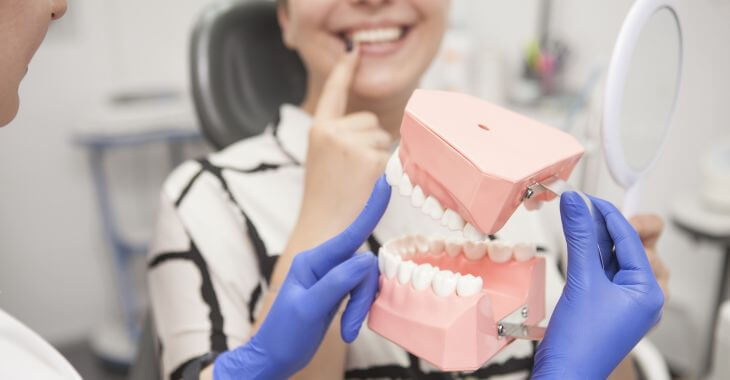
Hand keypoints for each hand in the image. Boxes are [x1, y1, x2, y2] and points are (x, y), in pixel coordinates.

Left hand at [213, 177, 390, 379]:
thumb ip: (336, 282)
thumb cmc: (284, 335)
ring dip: (361, 308)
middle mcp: (324, 264)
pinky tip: (349, 329)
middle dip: (363, 296)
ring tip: (348, 331)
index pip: (349, 233)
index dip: (371, 209)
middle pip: (363, 267)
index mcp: (312, 261)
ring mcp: (332, 278)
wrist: (274, 359)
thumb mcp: (309, 308)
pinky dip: (360, 312)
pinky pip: (362, 293)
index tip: (385, 183)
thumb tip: (365, 262)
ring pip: (365, 282)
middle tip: (351, 326)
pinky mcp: (338, 293)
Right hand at [299, 45, 393, 238]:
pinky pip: (389, 155)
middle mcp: (331, 131)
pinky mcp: (367, 159)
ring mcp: (348, 143)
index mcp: (318, 129)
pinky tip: (365, 184)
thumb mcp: (324, 158)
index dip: (344, 70)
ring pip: (382, 138)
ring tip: (356, 179)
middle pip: (370, 121)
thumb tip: (377, 128)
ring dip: (377, 157)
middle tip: (351, 172)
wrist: (322, 227)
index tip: (353, 49)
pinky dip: (383, 170)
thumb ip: (342, 136)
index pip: (333, 92)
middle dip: (369, 143)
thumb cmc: (326, 197)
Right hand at [532, 193, 663, 378]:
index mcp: (649, 290)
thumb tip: (575, 203)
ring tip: (575, 231)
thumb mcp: (582, 280)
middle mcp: (642, 296)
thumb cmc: (581, 342)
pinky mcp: (607, 306)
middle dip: (604, 227)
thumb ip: (579, 236)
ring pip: (613, 257)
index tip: (584, 196)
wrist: (565, 373)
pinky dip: (589, 258)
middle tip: (581, 210)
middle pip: (628, 245)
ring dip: (594, 242)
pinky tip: (573, 250)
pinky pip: (603, 273)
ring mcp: (625, 302)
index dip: (605, 212)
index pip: (630, 238)